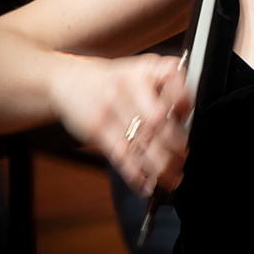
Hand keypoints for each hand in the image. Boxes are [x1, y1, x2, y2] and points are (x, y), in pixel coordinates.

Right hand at [51, 52, 192, 195]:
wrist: (68, 80)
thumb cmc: (111, 81)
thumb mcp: (139, 72)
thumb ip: (163, 91)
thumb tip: (183, 124)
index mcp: (145, 70)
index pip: (171, 81)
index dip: (184, 103)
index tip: (185, 119)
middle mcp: (128, 85)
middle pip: (158, 119)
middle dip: (175, 145)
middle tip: (182, 157)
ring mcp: (110, 106)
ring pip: (141, 141)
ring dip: (159, 166)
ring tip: (171, 178)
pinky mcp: (96, 128)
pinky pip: (120, 154)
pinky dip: (136, 174)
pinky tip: (145, 183)